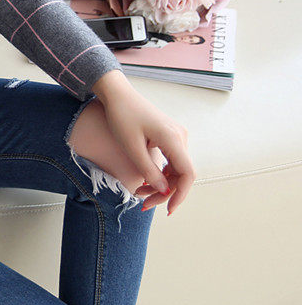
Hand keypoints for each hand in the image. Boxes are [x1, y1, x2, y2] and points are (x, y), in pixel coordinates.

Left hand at [93, 71, 196, 214]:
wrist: (117, 95)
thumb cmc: (121, 116)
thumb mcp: (131, 146)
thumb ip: (148, 170)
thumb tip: (164, 191)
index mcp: (173, 138)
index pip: (187, 174)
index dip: (180, 195)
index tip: (167, 210)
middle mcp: (179, 137)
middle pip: (181, 174)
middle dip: (164, 192)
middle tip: (143, 204)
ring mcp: (175, 135)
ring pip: (175, 168)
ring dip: (161, 184)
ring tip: (140, 193)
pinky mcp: (169, 136)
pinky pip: (170, 160)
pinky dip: (159, 173)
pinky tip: (145, 182)